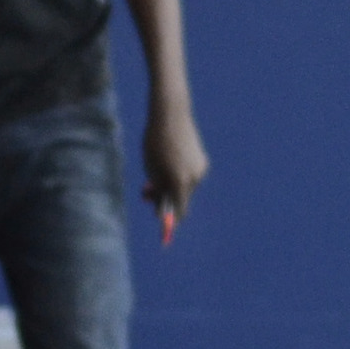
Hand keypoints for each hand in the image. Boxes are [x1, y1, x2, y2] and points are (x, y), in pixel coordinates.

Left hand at [143, 103, 208, 244]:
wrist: (171, 113)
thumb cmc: (155, 141)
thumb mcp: (150, 168)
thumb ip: (156, 190)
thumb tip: (160, 207)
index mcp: (180, 182)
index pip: (178, 211)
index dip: (169, 223)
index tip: (164, 235)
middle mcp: (194, 178)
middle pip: (181, 200)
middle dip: (166, 200)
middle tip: (147, 193)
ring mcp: (201, 169)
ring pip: (185, 188)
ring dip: (171, 186)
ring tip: (154, 172)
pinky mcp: (202, 160)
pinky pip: (189, 176)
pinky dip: (179, 175)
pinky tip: (168, 160)